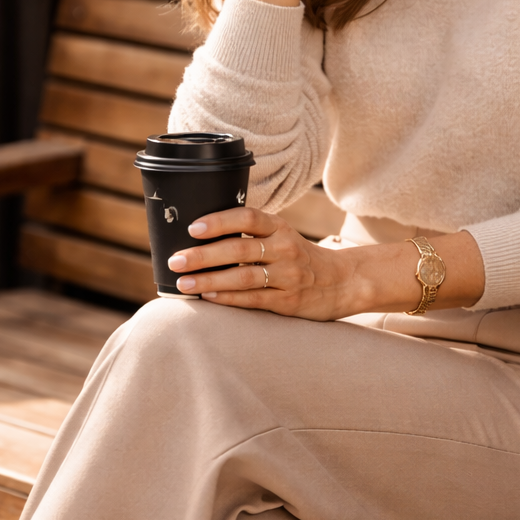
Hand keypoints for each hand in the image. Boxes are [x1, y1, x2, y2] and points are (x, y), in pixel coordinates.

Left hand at [166, 208, 486, 319]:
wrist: (343, 282)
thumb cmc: (301, 258)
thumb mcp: (283, 236)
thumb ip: (252, 235)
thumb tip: (201, 237)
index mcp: (281, 228)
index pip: (248, 218)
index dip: (220, 221)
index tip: (194, 228)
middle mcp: (286, 249)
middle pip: (239, 249)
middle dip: (203, 255)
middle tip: (175, 260)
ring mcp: (288, 276)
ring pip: (243, 277)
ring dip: (209, 280)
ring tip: (183, 283)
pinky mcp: (288, 301)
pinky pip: (253, 299)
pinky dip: (227, 298)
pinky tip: (208, 297)